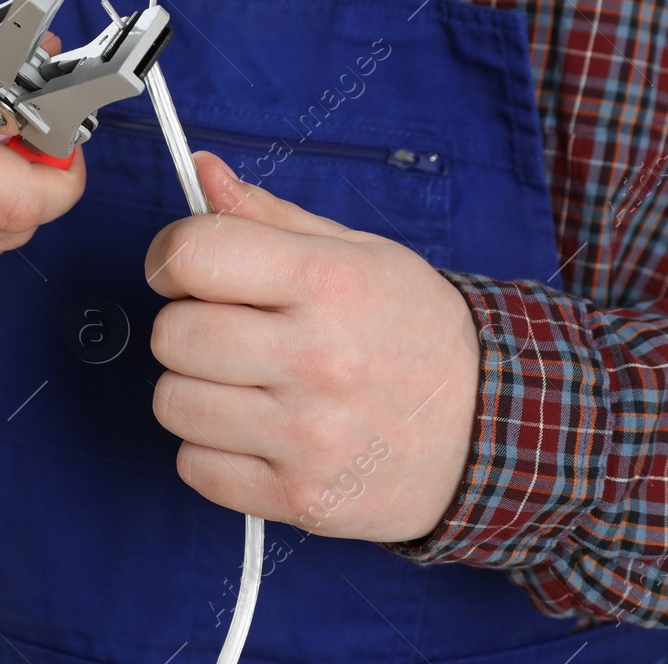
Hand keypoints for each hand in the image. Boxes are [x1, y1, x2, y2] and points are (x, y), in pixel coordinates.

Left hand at [145, 152, 478, 541]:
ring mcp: (310, 436)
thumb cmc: (413, 332)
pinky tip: (257, 434)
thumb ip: (268, 215)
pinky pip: (195, 468)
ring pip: (173, 404)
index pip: (194, 254)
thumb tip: (201, 168)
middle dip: (187, 329)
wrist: (495, 430)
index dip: (172, 258)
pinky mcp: (302, 498)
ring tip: (246, 387)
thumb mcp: (357, 254)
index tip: (187, 271)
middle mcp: (318, 359)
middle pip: (173, 336)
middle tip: (231, 335)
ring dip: (195, 392)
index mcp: (327, 283)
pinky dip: (212, 452)